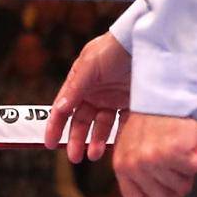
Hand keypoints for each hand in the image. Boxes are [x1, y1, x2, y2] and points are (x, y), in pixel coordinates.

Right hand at [46, 32, 132, 162]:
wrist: (146, 40)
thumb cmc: (114, 47)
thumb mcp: (90, 65)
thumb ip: (74, 88)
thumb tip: (59, 110)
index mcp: (80, 83)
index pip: (63, 109)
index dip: (54, 127)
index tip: (50, 144)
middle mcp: (94, 93)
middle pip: (80, 122)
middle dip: (76, 140)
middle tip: (75, 157)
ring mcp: (113, 99)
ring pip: (100, 126)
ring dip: (96, 141)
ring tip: (94, 154)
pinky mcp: (132, 103)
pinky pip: (122, 124)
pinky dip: (118, 136)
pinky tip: (115, 146)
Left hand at [112, 113, 196, 196]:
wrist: (167, 91)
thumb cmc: (156, 120)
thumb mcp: (138, 148)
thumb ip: (142, 175)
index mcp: (122, 167)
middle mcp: (134, 166)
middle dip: (181, 186)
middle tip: (185, 165)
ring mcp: (153, 161)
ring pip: (182, 186)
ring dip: (191, 168)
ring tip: (187, 146)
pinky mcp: (173, 152)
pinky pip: (195, 166)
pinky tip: (196, 138)